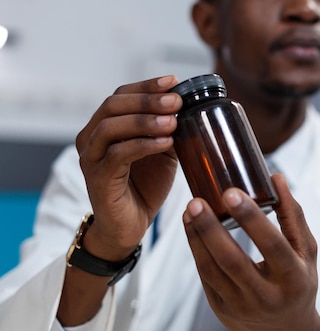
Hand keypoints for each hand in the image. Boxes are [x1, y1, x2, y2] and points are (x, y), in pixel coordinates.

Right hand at [76, 75, 181, 259]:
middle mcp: (92, 137)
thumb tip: (193, 109)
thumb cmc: (144, 187)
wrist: (129, 226)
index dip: (147, 86)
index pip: (121, 95)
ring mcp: (91, 157)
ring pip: (111, 127)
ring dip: (144, 121)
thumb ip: (169, 131)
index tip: (173, 81)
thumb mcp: (162, 153)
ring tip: (173, 121)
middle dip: (148, 100)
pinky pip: (117, 155)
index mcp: (105, 126)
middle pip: (114, 105)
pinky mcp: (98, 178)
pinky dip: (142, 145)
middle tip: (176, 101)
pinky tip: (164, 142)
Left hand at [183, 174, 319, 330]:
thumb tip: (276, 177)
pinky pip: (205, 278)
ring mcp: (241, 307)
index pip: (271, 245)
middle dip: (210, 229)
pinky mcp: (222, 311)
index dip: (250, 218)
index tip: (231, 192)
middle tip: (196, 201)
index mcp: (293, 278)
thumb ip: (293, 215)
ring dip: (197, 238)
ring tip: (190, 210)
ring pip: (212, 270)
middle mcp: (266, 296)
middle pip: (232, 261)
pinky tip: (192, 229)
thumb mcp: (306, 252)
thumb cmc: (299, 282)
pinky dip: (197, 251)